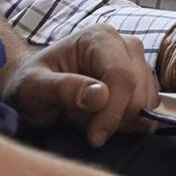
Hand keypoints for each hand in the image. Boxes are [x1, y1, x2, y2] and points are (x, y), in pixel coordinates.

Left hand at [0, 24, 158, 146]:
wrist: (33, 89)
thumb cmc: (30, 84)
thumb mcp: (33, 86)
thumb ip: (63, 88)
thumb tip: (101, 96)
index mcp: (100, 38)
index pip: (122, 76)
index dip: (112, 112)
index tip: (94, 137)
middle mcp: (125, 46)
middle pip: (138, 94)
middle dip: (110, 118)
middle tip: (76, 118)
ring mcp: (137, 65)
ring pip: (144, 106)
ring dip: (115, 122)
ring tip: (84, 116)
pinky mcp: (141, 86)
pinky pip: (146, 114)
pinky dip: (124, 125)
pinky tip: (98, 119)